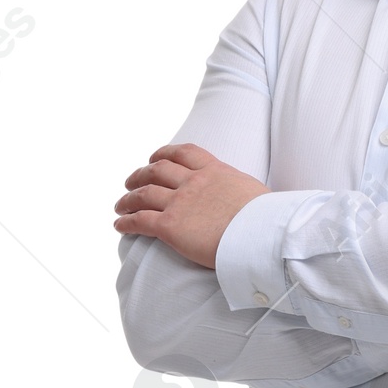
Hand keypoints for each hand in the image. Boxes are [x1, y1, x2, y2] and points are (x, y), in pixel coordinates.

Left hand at [113, 144, 265, 268]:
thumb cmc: (269, 220)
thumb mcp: (256, 193)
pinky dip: (126, 222)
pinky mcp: (171, 226)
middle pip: (157, 170)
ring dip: (128, 198)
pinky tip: (119, 226)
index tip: (156, 157)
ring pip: (144, 194)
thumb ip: (242, 192)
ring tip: (121, 205)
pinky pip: (140, 221)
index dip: (165, 153)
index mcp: (215, 170)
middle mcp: (193, 182)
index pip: (184, 153)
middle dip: (141, 175)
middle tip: (132, 182)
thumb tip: (251, 202)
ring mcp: (180, 203)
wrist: (263, 234)